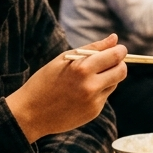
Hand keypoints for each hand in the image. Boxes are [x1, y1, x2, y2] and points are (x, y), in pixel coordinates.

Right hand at [6, 34, 126, 141]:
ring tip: (87, 77)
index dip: (120, 51)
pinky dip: (98, 91)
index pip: (116, 56)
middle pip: (121, 71)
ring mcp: (93, 101)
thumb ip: (93, 48)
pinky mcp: (93, 112)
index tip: (118, 49)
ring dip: (108, 77)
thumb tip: (115, 38)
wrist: (30, 113)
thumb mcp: (65, 59)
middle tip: (109, 62)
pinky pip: (104, 96)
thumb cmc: (45, 81)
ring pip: (114, 83)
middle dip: (119, 64)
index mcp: (82, 68)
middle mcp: (91, 86)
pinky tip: (80, 93)